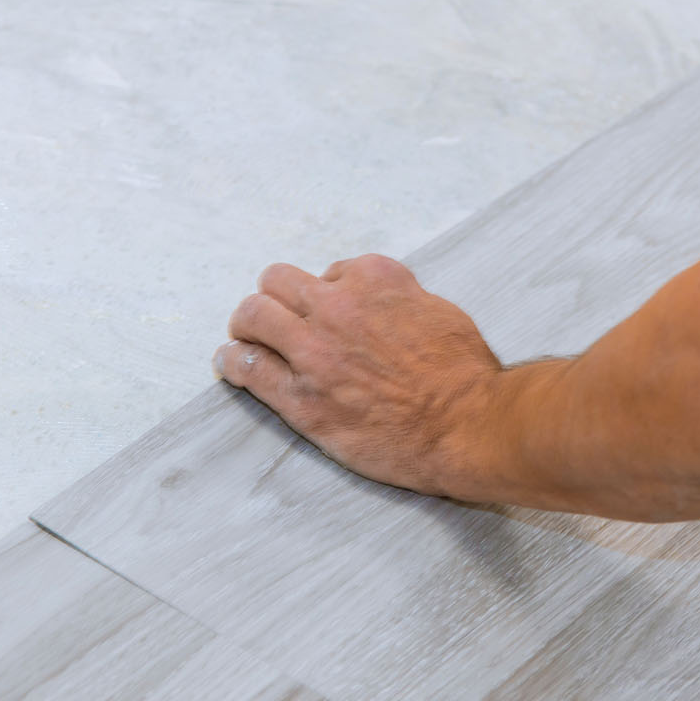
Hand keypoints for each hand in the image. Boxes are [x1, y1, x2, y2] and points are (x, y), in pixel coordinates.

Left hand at [213, 254, 502, 496]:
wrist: (469, 427)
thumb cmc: (465, 376)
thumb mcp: (440, 312)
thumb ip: (402, 299)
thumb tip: (384, 305)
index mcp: (375, 279)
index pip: (330, 272)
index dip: (327, 296)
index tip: (329, 316)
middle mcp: (338, 307)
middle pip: (277, 282)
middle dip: (275, 300)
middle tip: (273, 321)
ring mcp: (314, 352)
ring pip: (253, 316)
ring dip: (246, 326)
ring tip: (245, 339)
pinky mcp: (301, 398)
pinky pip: (247, 367)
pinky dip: (232, 362)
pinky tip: (230, 364)